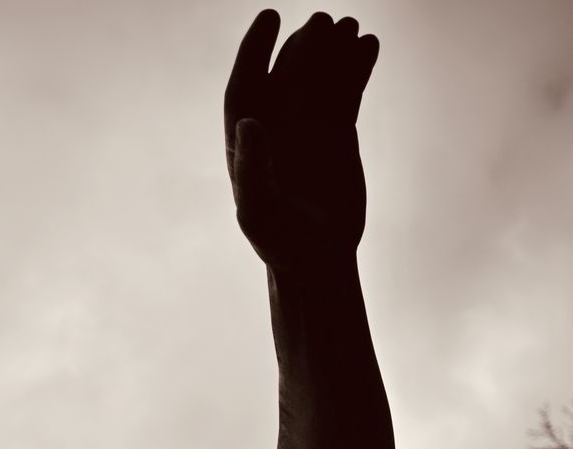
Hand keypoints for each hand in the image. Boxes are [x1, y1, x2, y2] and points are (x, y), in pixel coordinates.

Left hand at [225, 11, 378, 266]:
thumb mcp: (259, 212)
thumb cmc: (280, 243)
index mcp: (246, 141)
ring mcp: (307, 125)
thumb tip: (248, 122)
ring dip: (333, 49)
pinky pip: (345, 89)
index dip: (253, 51)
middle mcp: (275, 126)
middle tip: (324, 25)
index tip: (270, 18)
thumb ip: (251, 170)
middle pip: (286, 73)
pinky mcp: (337, 130)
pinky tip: (370, 46)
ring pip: (318, 76)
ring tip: (352, 29)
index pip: (244, 86)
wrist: (318, 259)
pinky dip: (356, 67)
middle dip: (303, 46)